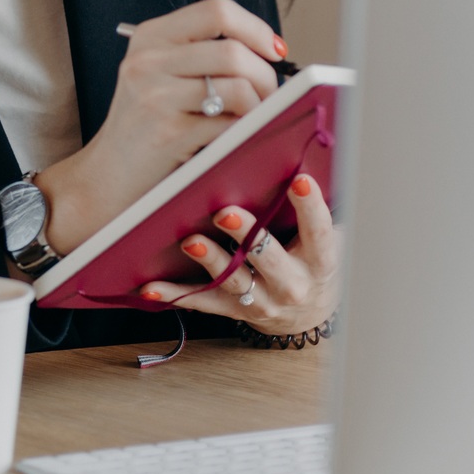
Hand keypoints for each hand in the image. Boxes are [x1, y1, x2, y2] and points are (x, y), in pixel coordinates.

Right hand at [33, 0, 284, 254]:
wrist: (107, 174)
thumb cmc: (145, 124)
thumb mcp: (159, 73)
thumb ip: (201, 53)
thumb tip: (269, 51)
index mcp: (150, 36)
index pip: (217, 11)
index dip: (256, 28)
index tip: (275, 50)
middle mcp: (148, 60)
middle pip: (233, 51)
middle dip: (266, 76)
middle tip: (270, 96)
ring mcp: (155, 96)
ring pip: (238, 87)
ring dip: (261, 107)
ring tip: (255, 119)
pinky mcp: (168, 134)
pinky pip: (230, 125)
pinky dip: (245, 132)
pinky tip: (237, 138)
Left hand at [138, 174, 339, 334]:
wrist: (307, 314)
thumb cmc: (311, 261)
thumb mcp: (323, 240)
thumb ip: (311, 211)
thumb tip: (297, 159)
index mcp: (319, 262)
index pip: (318, 232)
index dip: (310, 207)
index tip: (300, 180)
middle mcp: (292, 285)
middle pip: (268, 259)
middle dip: (246, 236)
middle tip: (225, 213)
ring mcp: (262, 301)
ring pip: (234, 280)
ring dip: (210, 260)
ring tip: (191, 242)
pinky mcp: (234, 310)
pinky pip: (202, 302)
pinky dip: (175, 294)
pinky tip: (150, 287)